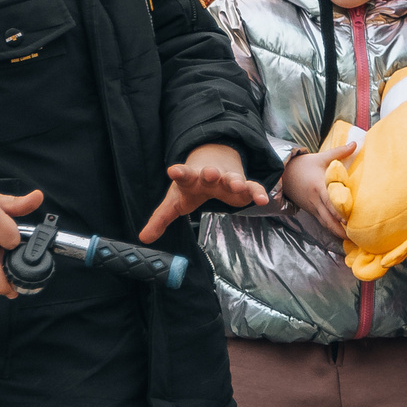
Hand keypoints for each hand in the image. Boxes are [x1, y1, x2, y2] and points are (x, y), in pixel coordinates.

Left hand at [142, 143, 265, 242]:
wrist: (213, 167)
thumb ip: (160, 219)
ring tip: (238, 185)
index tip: (173, 170)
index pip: (183, 175)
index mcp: (190, 178)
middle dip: (211, 173)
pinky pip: (252, 188)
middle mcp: (210, 176)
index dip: (179, 173)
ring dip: (235, 181)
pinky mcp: (243, 187)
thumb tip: (143, 239)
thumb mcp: (174, 202)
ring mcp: (228, 179)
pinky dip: (258, 192)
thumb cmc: (191, 188)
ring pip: (233, 179)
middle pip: (211, 173)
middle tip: (210, 173)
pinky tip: (263, 199)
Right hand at [282, 144, 354, 237]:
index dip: (338, 212)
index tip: (349, 220)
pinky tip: (343, 235)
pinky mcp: (311, 211)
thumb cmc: (304, 165)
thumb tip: (356, 143)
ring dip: (337, 232)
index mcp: (318, 186)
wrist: (283, 174)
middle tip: (356, 237)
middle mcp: (315, 200)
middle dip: (341, 229)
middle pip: (328, 219)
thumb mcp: (321, 157)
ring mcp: (312, 208)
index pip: (329, 201)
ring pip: (325, 224)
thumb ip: (339, 152)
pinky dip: (332, 229)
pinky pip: (323, 222)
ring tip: (352, 240)